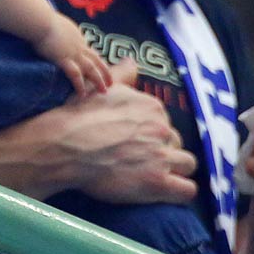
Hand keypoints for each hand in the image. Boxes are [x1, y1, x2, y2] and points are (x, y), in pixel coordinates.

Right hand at [33, 12, 117, 96]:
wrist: (41, 21)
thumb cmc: (44, 20)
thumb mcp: (58, 24)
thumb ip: (62, 31)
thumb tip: (58, 32)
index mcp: (77, 37)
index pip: (89, 50)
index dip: (96, 60)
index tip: (100, 68)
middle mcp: (79, 46)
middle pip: (96, 60)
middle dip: (105, 72)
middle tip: (111, 82)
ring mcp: (73, 53)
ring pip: (91, 69)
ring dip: (99, 80)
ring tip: (104, 91)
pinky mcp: (64, 60)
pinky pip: (75, 75)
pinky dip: (80, 85)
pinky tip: (82, 94)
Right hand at [38, 81, 198, 203]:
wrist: (65, 146)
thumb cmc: (78, 118)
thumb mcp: (101, 88)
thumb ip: (121, 75)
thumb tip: (131, 62)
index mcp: (152, 108)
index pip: (165, 122)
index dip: (151, 134)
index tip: (135, 142)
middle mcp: (161, 129)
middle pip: (176, 142)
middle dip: (164, 151)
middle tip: (142, 160)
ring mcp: (162, 156)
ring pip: (188, 163)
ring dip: (176, 170)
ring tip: (156, 176)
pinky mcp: (158, 182)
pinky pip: (187, 190)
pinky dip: (180, 191)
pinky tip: (168, 191)